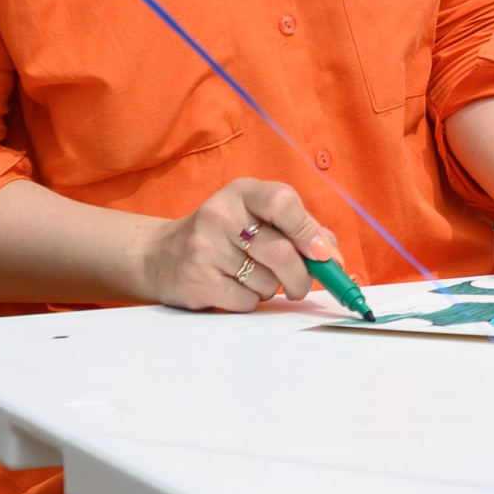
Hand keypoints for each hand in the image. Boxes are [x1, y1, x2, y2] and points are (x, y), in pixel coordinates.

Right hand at [136, 179, 337, 311]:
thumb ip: (299, 229)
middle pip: (280, 252)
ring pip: (266, 281)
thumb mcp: (258, 216)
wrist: (161, 255)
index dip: (309, 231)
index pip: (283, 202)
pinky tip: (235, 288)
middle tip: (301, 285)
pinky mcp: (195, 281)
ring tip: (253, 278)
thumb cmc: (225, 235)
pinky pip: (245, 301)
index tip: (323, 254)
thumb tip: (332, 257)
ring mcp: (204, 248)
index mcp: (243, 192)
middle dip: (302, 276)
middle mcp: (220, 214)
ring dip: (272, 288)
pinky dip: (251, 302)